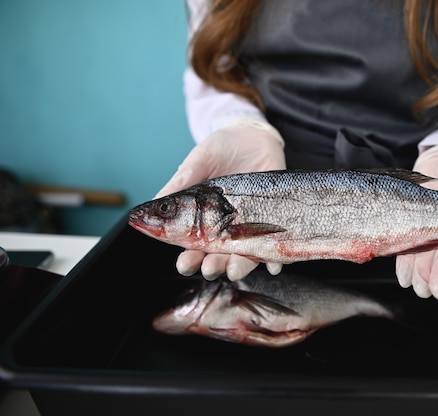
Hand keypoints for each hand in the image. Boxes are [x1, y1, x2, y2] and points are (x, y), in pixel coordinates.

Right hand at [156, 121, 285, 280]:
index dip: (187, 258)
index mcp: (202, 219)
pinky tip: (273, 266)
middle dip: (212, 267)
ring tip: (233, 269)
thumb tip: (157, 201)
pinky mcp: (273, 221)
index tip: (184, 263)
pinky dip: (275, 260)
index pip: (193, 247)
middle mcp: (226, 228)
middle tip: (208, 268)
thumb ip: (182, 181)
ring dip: (239, 267)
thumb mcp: (200, 160)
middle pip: (217, 257)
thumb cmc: (223, 147)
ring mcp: (250, 227)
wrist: (253, 134)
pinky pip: (275, 246)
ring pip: (243, 257)